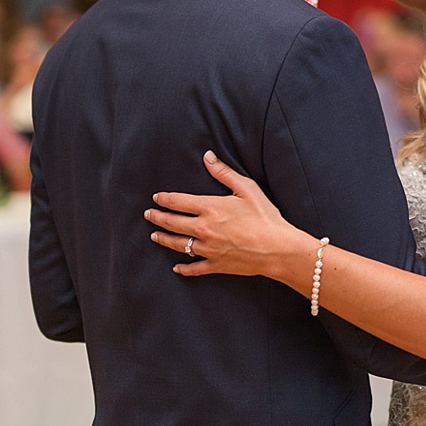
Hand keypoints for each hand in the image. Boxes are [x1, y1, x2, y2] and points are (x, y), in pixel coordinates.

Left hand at [146, 151, 315, 279]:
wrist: (276, 248)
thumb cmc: (265, 217)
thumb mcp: (247, 189)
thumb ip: (225, 173)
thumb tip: (208, 157)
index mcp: (210, 208)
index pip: (178, 202)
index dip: (164, 199)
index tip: (157, 197)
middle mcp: (203, 229)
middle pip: (172, 222)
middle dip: (158, 217)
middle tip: (149, 215)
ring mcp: (207, 248)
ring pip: (178, 244)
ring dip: (164, 239)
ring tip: (155, 236)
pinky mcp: (215, 264)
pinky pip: (194, 267)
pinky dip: (184, 268)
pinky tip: (177, 267)